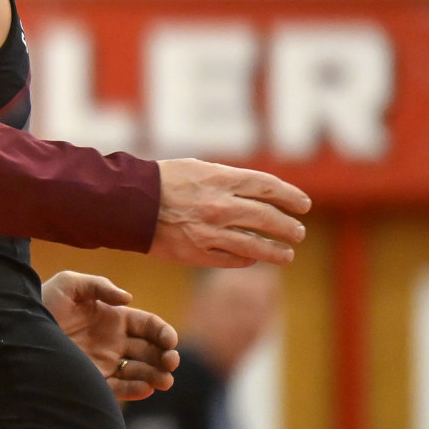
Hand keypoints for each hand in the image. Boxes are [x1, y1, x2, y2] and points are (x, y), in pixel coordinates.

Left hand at [42, 271, 178, 400]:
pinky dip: (135, 390)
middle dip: (166, 356)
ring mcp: (105, 363)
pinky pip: (120, 389)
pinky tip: (145, 387)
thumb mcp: (68, 284)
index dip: (163, 332)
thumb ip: (99, 285)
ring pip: (141, 372)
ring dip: (156, 376)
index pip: (148, 326)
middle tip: (171, 361)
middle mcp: (113, 342)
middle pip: (150, 351)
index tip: (169, 340)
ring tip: (164, 380)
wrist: (18, 330)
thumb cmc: (42, 303)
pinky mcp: (94, 381)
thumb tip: (128, 299)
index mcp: (113, 318)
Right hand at [150, 158, 310, 266]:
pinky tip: (252, 258)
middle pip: (268, 218)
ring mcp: (210, 232)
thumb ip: (227, 179)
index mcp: (220, 179)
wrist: (125, 203)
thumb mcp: (196, 168)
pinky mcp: (197, 253)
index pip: (268, 187)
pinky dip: (247, 259)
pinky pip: (233, 260)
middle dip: (288, 227)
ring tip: (286, 255)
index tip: (303, 205)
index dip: (291, 196)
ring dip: (276, 251)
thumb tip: (258, 192)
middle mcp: (220, 206)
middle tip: (298, 232)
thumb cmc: (160, 181)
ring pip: (256, 245)